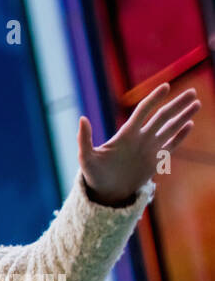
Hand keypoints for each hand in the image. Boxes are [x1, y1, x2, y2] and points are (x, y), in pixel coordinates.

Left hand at [78, 82, 198, 205]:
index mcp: (126, 134)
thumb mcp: (86, 157)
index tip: (166, 86)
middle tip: (192, 92)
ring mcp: (149, 149)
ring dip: (183, 116)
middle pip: (162, 116)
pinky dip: (180, 136)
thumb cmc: (93, 175)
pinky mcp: (155, 161)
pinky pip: (171, 145)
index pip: (143, 111)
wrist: (104, 194)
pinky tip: (190, 125)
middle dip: (176, 104)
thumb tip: (82, 119)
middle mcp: (140, 138)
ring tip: (197, 103)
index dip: (154, 99)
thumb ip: (85, 139)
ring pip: (170, 128)